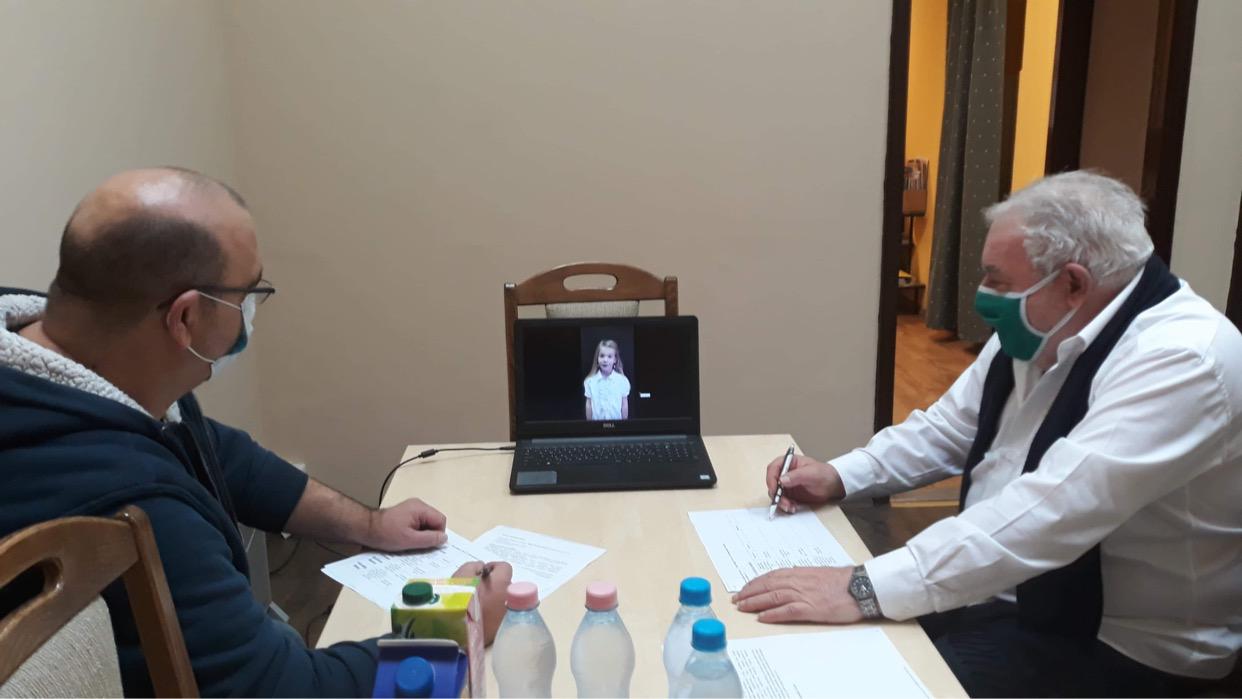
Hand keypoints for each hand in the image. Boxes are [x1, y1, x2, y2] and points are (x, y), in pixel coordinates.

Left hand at [367, 498, 447, 550]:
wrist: (367, 529)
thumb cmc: (386, 533)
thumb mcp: (410, 540)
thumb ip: (429, 539)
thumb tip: (444, 538)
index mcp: (420, 508)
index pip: (440, 520)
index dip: (437, 534)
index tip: (428, 545)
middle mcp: (418, 505)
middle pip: (434, 521)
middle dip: (429, 535)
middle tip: (418, 545)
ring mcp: (412, 509)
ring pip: (426, 524)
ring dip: (422, 535)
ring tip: (410, 542)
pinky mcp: (406, 514)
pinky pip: (419, 524)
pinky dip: (416, 533)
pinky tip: (406, 539)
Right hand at [452, 561, 513, 645]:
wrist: (453, 635)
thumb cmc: (457, 602)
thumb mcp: (460, 577)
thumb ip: (473, 567)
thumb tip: (481, 568)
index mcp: (501, 584)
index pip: (505, 567)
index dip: (492, 567)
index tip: (482, 573)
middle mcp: (509, 599)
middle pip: (506, 585)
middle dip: (495, 585)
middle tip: (478, 590)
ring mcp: (506, 616)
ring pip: (503, 601)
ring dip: (495, 600)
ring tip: (478, 606)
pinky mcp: (500, 631)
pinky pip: (499, 616)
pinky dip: (492, 615)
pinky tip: (480, 618)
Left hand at [732, 566, 861, 623]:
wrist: (862, 586)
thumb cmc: (844, 581)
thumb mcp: (820, 574)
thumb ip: (804, 578)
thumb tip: (791, 580)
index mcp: (800, 573)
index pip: (772, 576)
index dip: (756, 582)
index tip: (745, 588)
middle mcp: (798, 581)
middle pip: (767, 585)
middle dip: (749, 592)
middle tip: (736, 599)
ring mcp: (804, 594)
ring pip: (773, 596)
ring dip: (755, 602)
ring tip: (742, 607)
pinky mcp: (811, 608)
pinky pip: (786, 611)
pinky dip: (772, 614)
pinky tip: (761, 617)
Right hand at [765, 455, 844, 512]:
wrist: (833, 485)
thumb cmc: (824, 474)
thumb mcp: (811, 473)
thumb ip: (796, 475)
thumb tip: (782, 479)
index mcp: (789, 462)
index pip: (774, 468)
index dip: (771, 478)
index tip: (774, 489)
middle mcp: (785, 473)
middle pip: (772, 482)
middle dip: (775, 493)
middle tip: (782, 501)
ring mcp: (787, 484)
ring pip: (776, 493)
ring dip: (780, 501)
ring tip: (790, 506)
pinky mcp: (790, 494)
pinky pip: (782, 500)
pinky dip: (785, 505)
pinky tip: (792, 507)